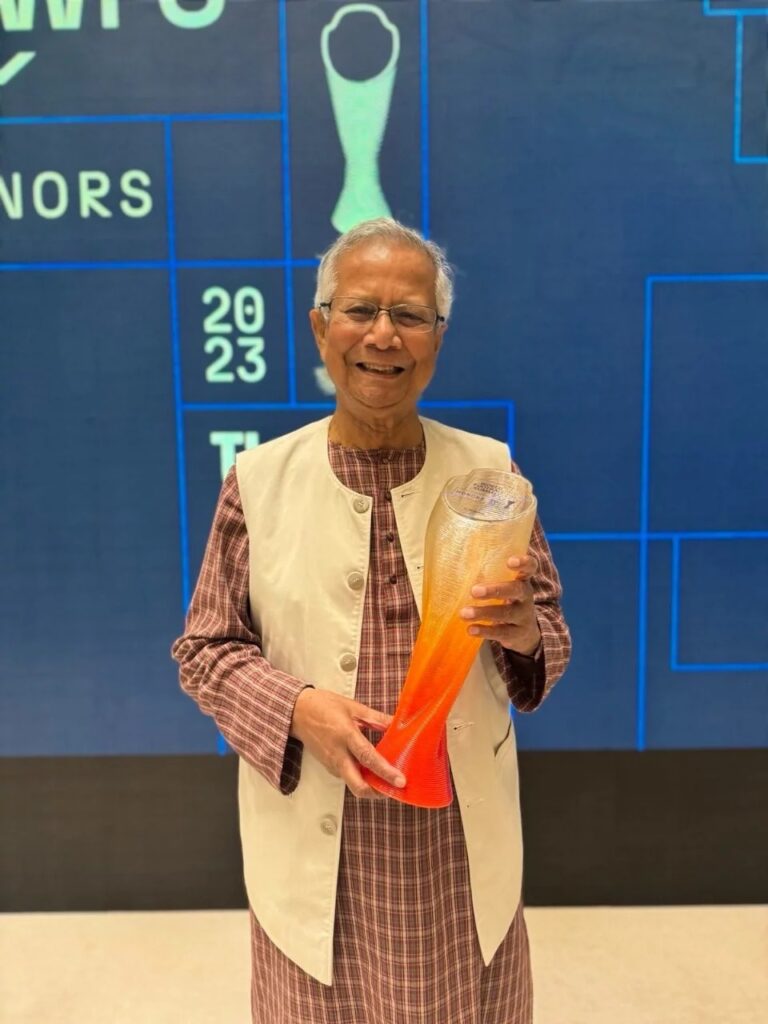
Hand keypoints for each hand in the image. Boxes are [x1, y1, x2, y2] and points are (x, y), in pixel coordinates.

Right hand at [289, 689, 405, 798]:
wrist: (296, 712)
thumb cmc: (324, 706)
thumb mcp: (353, 707)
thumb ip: (377, 718)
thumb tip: (397, 723)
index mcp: (346, 735)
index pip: (368, 758)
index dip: (385, 772)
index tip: (400, 781)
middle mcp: (338, 755)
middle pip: (358, 785)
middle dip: (378, 792)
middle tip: (396, 789)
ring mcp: (332, 764)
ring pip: (354, 784)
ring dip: (372, 786)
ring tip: (389, 779)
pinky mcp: (329, 767)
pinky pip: (348, 778)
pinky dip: (362, 779)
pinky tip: (372, 771)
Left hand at [459, 554, 540, 654]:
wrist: (525, 632)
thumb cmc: (506, 600)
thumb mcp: (503, 585)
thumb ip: (487, 574)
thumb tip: (454, 560)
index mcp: (522, 579)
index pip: (530, 567)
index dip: (523, 563)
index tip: (510, 562)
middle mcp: (525, 596)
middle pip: (516, 590)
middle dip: (495, 590)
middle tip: (474, 591)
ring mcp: (523, 616)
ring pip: (506, 613)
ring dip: (484, 613)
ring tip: (464, 613)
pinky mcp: (517, 634)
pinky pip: (501, 632)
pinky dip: (485, 631)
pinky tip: (471, 629)